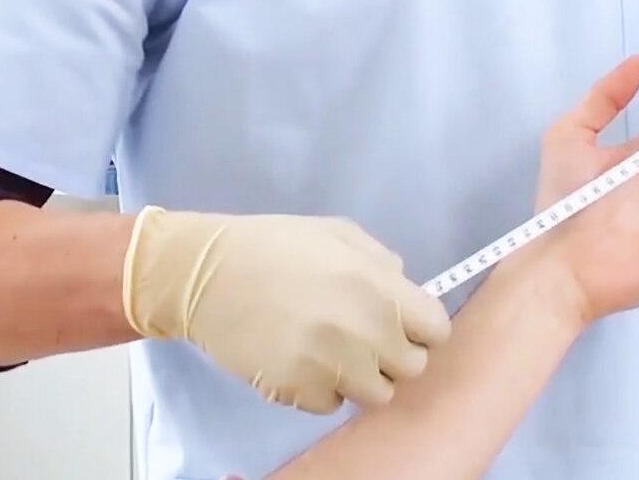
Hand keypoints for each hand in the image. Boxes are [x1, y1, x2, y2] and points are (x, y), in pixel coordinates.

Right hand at [122, 207, 452, 413]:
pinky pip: (332, 405)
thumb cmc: (270, 246)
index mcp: (378, 288)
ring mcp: (332, 366)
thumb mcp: (335, 233)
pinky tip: (298, 360)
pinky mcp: (299, 392)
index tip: (401, 325)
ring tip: (328, 351)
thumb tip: (404, 288)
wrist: (202, 276)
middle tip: (361, 338)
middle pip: (411, 368)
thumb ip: (380, 262)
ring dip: (359, 377)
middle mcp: (363, 331)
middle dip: (392, 355)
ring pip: (376, 394)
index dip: (420, 328)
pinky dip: (320, 389)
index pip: (436, 330)